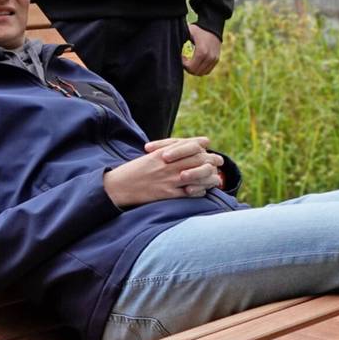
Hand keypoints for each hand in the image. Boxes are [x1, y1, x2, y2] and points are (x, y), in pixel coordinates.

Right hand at [104, 136, 224, 206]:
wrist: (118, 187)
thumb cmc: (134, 171)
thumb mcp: (150, 156)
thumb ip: (167, 150)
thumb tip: (185, 146)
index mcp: (163, 154)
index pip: (189, 146)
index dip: (201, 145)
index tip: (208, 145)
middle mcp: (167, 165)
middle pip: (197, 160)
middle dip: (211, 160)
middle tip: (219, 161)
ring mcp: (168, 180)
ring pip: (197, 176)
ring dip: (209, 177)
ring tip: (216, 178)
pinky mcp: (167, 194)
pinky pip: (189, 192)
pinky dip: (199, 191)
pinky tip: (202, 190)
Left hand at [183, 26, 221, 75]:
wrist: (213, 28)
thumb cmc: (198, 30)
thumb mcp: (189, 33)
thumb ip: (181, 40)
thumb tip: (173, 48)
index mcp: (202, 51)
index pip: (191, 67)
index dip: (184, 65)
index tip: (182, 57)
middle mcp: (209, 57)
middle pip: (196, 72)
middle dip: (188, 68)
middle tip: (185, 60)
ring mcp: (214, 59)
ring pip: (202, 73)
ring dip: (195, 70)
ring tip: (191, 62)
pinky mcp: (216, 60)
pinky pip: (207, 71)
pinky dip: (201, 69)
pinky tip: (197, 62)